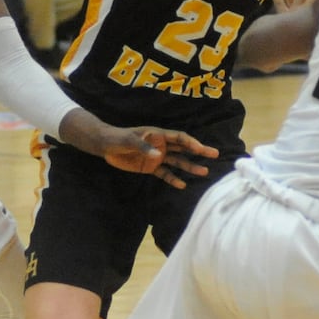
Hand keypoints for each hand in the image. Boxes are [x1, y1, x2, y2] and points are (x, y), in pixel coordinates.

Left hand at [100, 126, 218, 188]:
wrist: (105, 145)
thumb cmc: (117, 138)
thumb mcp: (128, 140)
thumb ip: (143, 147)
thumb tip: (158, 155)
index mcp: (157, 134)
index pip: (178, 138)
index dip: (190, 142)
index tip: (201, 148)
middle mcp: (161, 145)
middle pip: (183, 148)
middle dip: (198, 151)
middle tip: (214, 154)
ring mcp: (157, 156)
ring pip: (177, 162)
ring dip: (190, 166)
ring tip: (204, 172)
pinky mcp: (150, 167)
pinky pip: (165, 173)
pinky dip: (173, 179)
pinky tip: (182, 184)